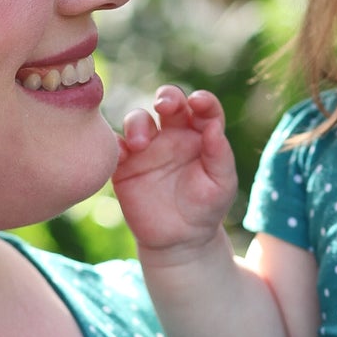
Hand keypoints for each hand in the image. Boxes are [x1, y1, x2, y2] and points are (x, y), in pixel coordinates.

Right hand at [113, 87, 236, 256]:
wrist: (180, 239)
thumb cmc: (206, 208)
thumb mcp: (222, 185)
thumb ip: (220, 155)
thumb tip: (214, 126)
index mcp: (200, 135)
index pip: (203, 107)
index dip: (202, 100)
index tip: (198, 103)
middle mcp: (173, 135)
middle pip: (168, 102)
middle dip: (167, 97)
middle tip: (164, 106)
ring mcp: (147, 148)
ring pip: (138, 119)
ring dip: (137, 123)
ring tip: (140, 143)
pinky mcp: (125, 165)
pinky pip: (115, 146)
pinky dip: (115, 144)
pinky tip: (123, 155)